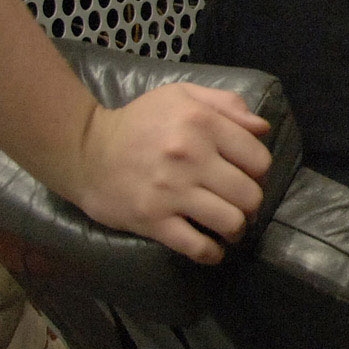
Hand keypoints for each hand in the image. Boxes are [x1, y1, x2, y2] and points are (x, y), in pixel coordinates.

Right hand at [71, 84, 273, 263]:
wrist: (84, 150)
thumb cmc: (139, 122)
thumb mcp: (181, 95)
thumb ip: (226, 104)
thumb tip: (263, 128)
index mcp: (202, 123)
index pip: (259, 160)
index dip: (258, 171)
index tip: (247, 175)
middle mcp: (191, 157)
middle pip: (250, 195)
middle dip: (250, 203)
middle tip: (238, 203)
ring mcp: (172, 191)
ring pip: (230, 222)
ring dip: (235, 229)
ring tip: (227, 226)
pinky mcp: (153, 220)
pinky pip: (197, 246)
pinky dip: (211, 253)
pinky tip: (211, 248)